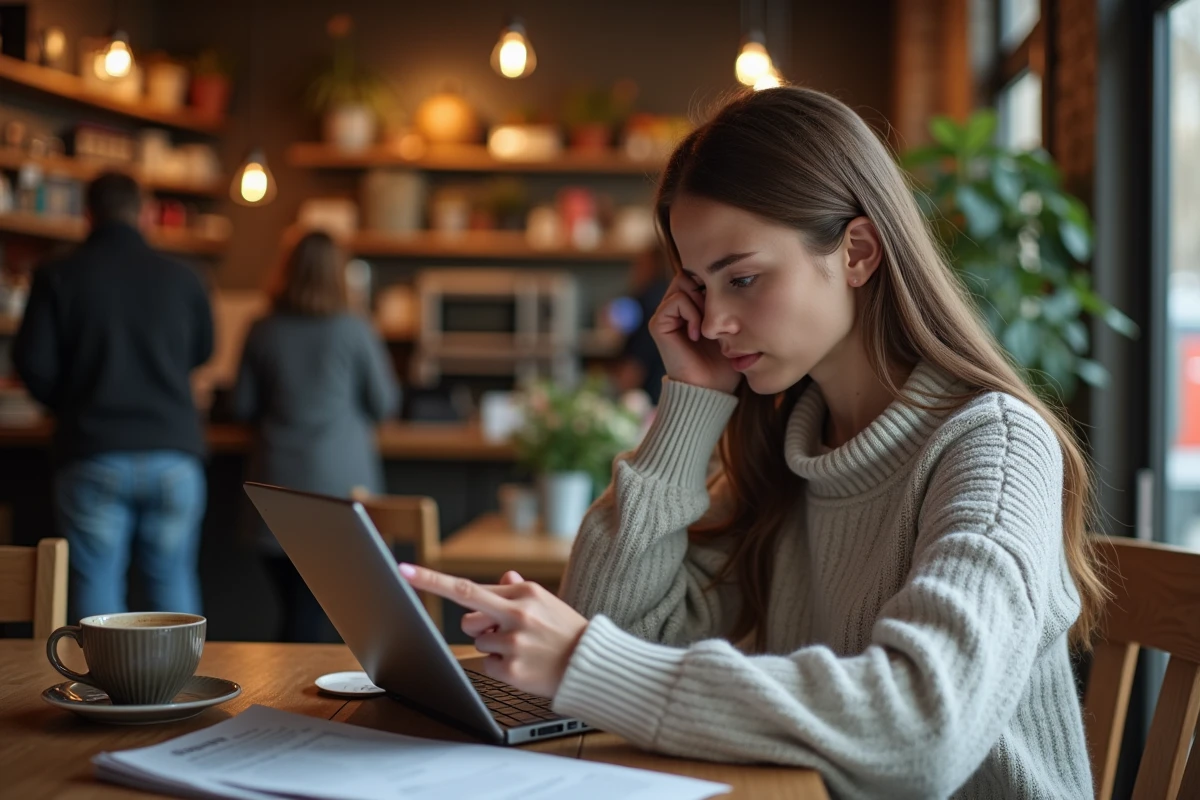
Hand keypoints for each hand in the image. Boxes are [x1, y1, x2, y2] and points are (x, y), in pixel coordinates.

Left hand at [399, 564, 587, 697]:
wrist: (590, 663)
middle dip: (471, 621)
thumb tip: (502, 578)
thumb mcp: (546, 602)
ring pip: (478, 640)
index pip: (468, 587)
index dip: (431, 580)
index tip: (404, 570)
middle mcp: (516, 614)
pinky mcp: (512, 668)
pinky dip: (499, 663)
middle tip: (492, 627)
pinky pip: (487, 662)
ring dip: (492, 643)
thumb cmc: (566, 630)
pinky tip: (522, 663)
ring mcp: (513, 642)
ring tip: (522, 647)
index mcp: (523, 592)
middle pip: (467, 614)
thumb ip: (518, 589)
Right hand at [649, 274, 740, 393]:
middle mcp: (674, 306)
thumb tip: (733, 275)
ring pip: (682, 283)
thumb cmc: (725, 361)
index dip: (714, 282)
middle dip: (707, 288)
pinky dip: (692, 314)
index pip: (699, 274)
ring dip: (701, 301)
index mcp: (690, 304)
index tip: (727, 305)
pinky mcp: (658, 323)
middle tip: (717, 314)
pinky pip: (676, 301)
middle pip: (689, 273)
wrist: (710, 388)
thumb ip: (727, 302)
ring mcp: (664, 314)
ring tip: (707, 326)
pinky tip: (697, 334)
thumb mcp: (731, 325)